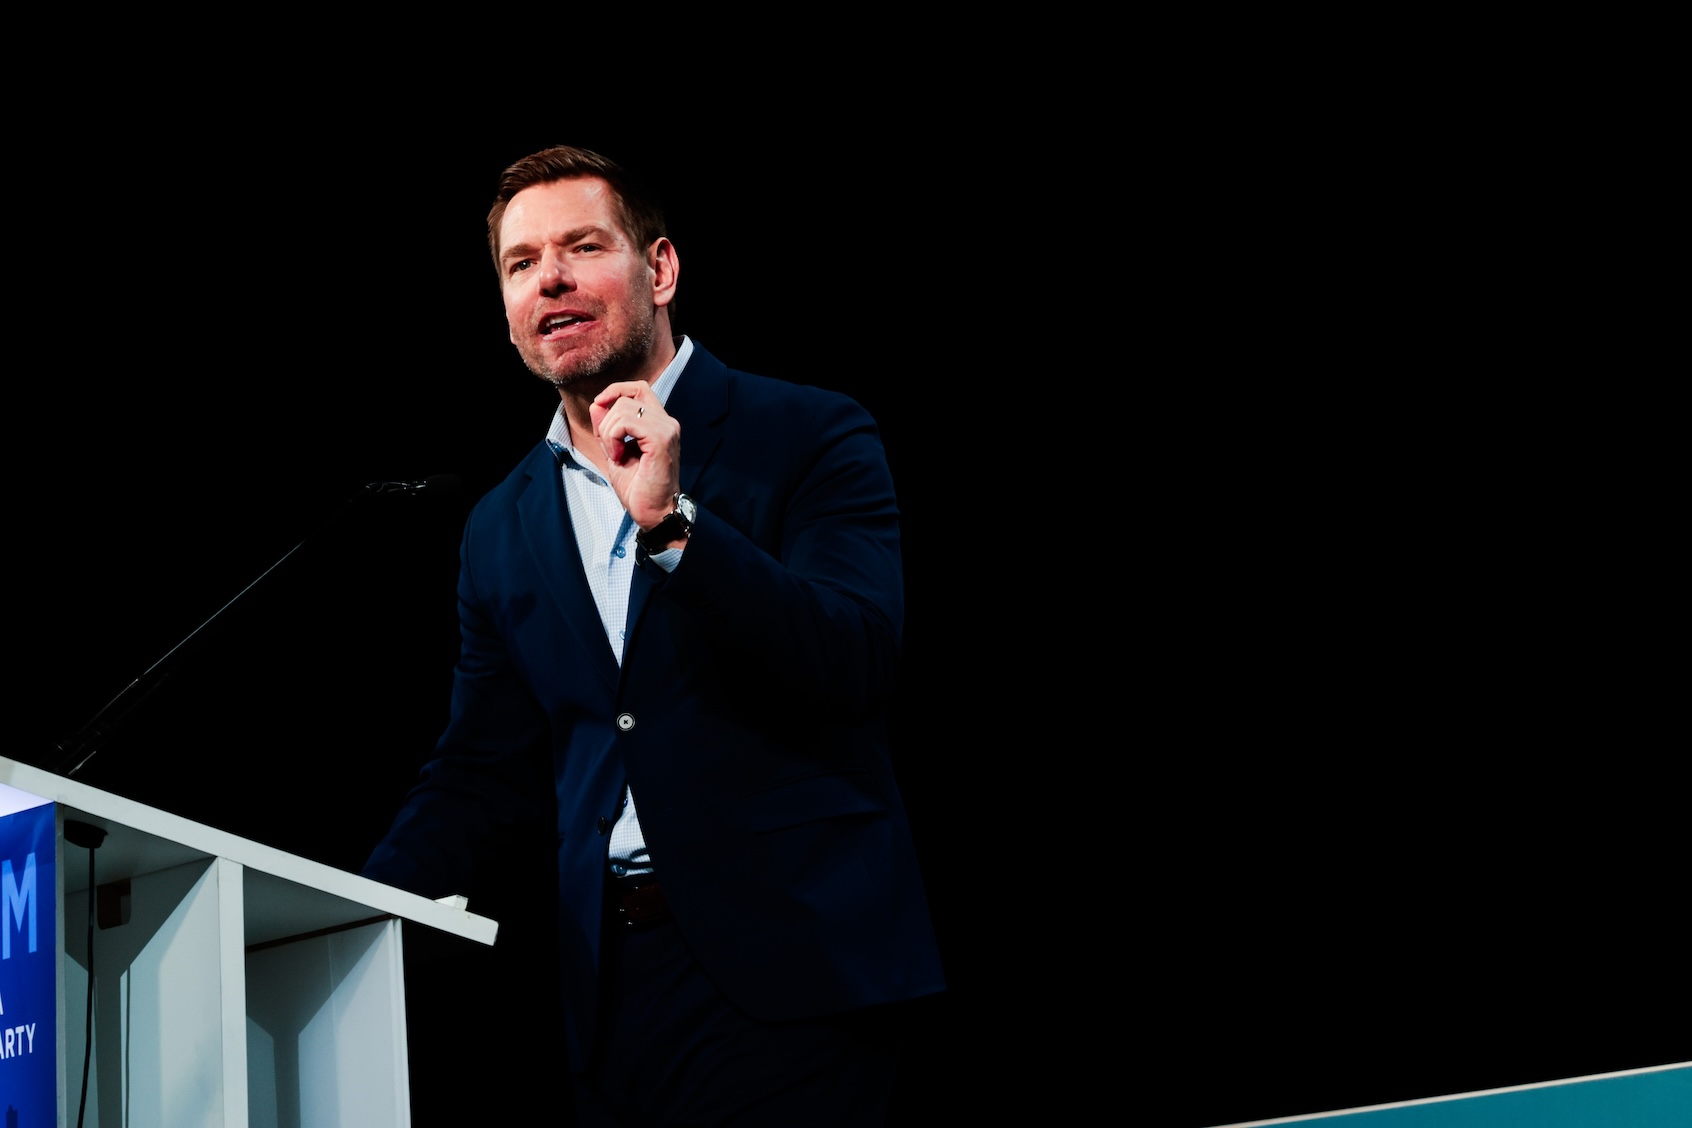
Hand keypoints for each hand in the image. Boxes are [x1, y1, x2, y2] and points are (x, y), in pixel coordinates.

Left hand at [589, 381, 681, 530]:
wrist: (653, 513)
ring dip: (608, 431)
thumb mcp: (614, 451)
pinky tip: (618, 456)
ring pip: (623, 408)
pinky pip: (626, 422)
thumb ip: (607, 428)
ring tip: (615, 455)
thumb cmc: (638, 488)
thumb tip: (596, 405)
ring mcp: (666, 429)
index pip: (639, 388)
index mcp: (659, 423)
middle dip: (606, 420)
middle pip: (626, 397)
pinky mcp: (661, 439)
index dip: (616, 390)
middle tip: (609, 448)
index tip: (599, 407)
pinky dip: (613, 437)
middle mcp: (667, 422)